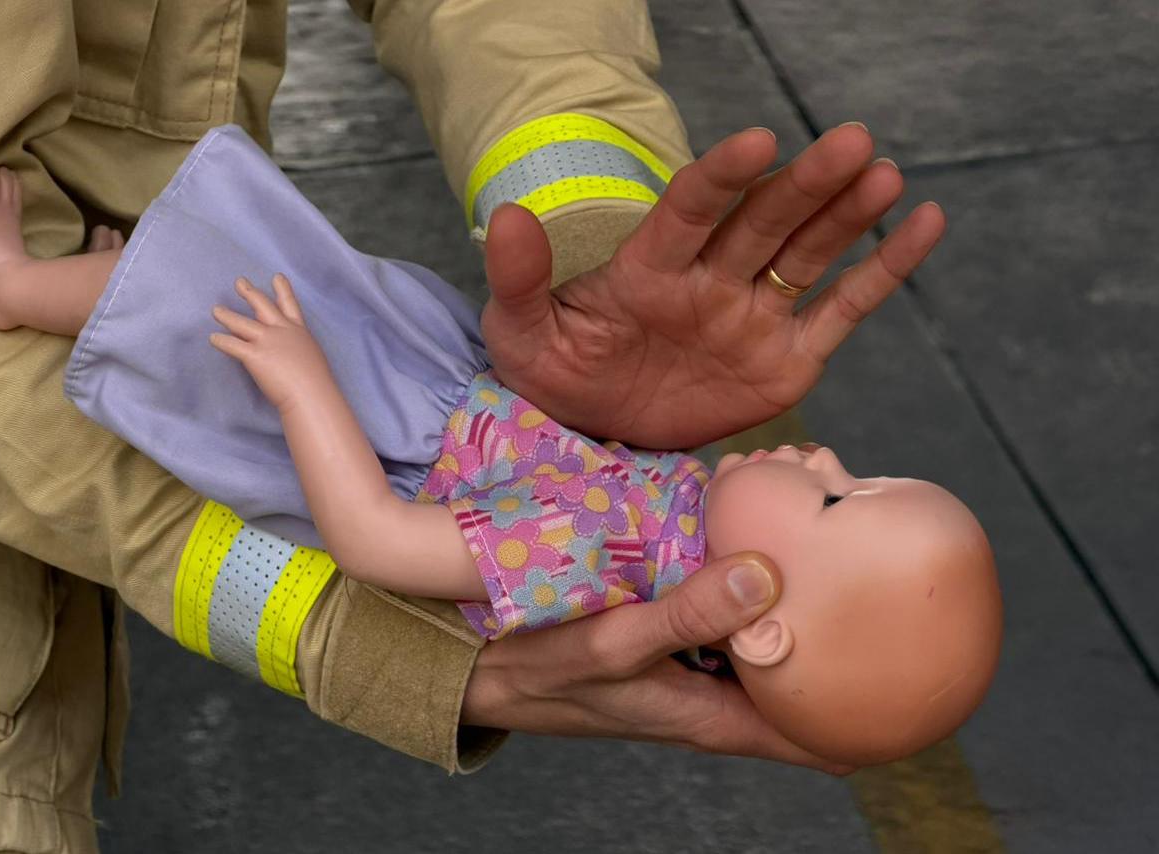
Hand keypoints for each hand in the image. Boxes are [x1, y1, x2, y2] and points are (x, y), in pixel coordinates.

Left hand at [209, 274, 321, 411]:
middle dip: (249, 292)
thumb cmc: (316, 383)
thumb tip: (288, 352)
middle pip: (262, 305)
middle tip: (239, 282)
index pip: (289, 305)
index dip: (282, 290)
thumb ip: (297, 349)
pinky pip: (232, 345)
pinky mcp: (254, 355)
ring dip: (226, 315)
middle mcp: (281, 330)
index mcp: (298, 331)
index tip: (277, 277)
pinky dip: (220, 341)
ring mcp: (266, 341)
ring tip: (216, 310)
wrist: (311, 394)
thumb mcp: (312, 356)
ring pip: (241, 323)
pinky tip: (213, 338)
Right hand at [461, 553, 852, 773]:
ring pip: (769, 633)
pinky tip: (757, 529)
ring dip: (799, 597)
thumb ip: (689, 612)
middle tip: (877, 573)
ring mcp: (694, 661)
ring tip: (830, 538)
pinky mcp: (672, 630)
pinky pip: (731, 605)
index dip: (871, 715)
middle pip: (803, 676)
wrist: (481, 662)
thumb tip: (771, 575)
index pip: (818, 740)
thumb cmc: (544, 668)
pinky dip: (751, 574)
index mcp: (715, 717)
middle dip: (843, 634)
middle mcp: (715, 693)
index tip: (917, 676)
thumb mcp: (615, 645)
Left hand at [481, 123, 946, 448]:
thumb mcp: (523, 332)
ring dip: (847, 215)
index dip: (723, 177)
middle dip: (805, 184)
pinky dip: (882, 272)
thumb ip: (519, 278)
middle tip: (850, 141)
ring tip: (882, 175)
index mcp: (649, 268)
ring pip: (808, 255)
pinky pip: (842, 310)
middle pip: (764, 223)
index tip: (757, 142)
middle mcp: (710, 280)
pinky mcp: (786, 358)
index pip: (690, 210)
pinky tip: (923, 224)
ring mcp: (752, 316)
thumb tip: (504, 217)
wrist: (594, 434)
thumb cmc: (555, 373)